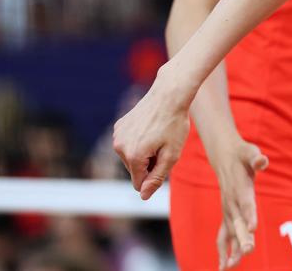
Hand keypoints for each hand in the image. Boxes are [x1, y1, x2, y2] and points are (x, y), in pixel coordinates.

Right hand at [112, 68, 191, 199]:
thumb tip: (143, 196)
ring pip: (131, 157)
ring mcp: (118, 135)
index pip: (139, 183)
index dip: (155, 176)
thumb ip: (156, 178)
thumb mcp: (171, 155)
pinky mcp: (119, 126)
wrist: (169, 94)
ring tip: (158, 135)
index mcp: (133, 156)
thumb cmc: (174, 124)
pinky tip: (151, 127)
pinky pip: (129, 143)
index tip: (165, 160)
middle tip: (164, 144)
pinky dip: (139, 140)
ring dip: (144, 152)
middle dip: (149, 163)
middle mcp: (120, 147)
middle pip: (135, 169)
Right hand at [211, 139, 268, 268]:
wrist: (225, 158)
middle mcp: (232, 202)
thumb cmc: (242, 156)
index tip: (252, 228)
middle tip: (249, 251)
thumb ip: (256, 157)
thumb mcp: (249, 152)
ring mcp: (228, 211)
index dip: (249, 215)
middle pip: (237, 223)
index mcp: (240, 188)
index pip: (246, 203)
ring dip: (231, 250)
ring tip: (230, 267)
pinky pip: (223, 236)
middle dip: (242, 238)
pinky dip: (223, 251)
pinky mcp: (227, 216)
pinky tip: (224, 267)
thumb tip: (262, 161)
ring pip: (230, 234)